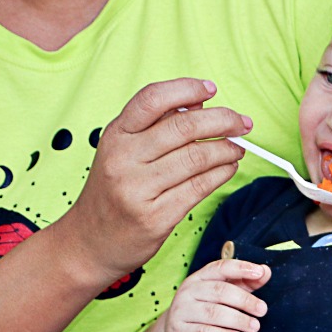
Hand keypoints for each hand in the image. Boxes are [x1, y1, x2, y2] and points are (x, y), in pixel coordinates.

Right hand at [56, 78, 251, 283]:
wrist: (89, 242)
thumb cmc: (112, 192)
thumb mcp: (122, 151)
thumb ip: (156, 125)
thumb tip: (199, 103)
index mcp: (115, 136)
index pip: (152, 99)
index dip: (186, 89)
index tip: (211, 89)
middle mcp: (124, 159)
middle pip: (183, 127)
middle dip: (222, 121)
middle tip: (242, 123)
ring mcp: (138, 189)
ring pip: (197, 158)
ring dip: (227, 150)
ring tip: (238, 148)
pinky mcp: (156, 217)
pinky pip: (199, 187)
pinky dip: (222, 174)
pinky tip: (228, 168)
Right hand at [162, 259, 269, 331]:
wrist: (174, 328)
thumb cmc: (205, 307)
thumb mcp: (223, 291)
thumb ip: (244, 282)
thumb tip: (265, 272)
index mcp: (200, 277)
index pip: (221, 267)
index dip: (241, 268)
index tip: (259, 272)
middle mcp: (189, 291)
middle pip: (219, 291)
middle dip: (244, 300)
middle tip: (262, 309)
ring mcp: (182, 310)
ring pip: (213, 313)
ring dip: (237, 320)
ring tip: (254, 326)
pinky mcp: (179, 330)